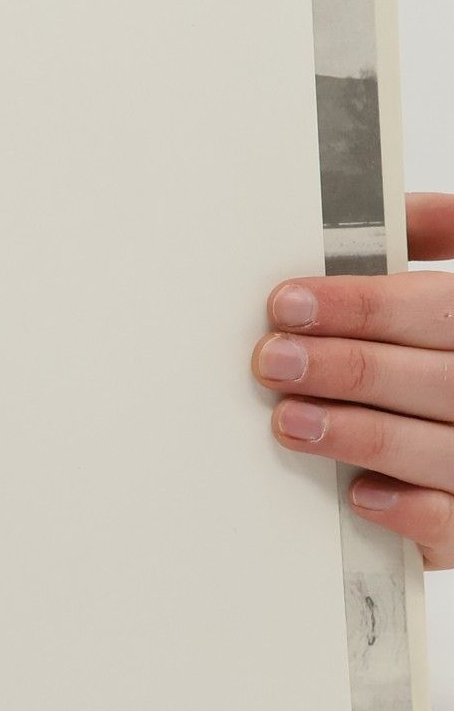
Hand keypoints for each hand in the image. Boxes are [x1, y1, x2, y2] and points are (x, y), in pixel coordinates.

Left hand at [255, 192, 453, 567]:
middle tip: (273, 360)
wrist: (450, 443)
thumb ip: (426, 245)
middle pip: (442, 378)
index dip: (365, 306)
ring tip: (290, 421)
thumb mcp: (437, 297)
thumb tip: (389, 200)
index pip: (440, 308)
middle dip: (351, 366)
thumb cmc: (434, 353)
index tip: (287, 303)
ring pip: (444, 449)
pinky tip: (360, 494)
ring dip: (362, 433)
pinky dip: (410, 510)